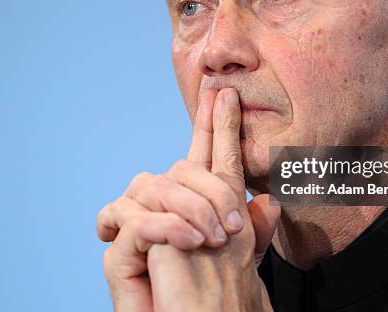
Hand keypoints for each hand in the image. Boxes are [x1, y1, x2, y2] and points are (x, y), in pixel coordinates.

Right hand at [98, 88, 279, 310]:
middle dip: (209, 190)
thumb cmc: (213, 302)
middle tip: (233, 226)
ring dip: (190, 209)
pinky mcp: (118, 254)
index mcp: (191, 208)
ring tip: (213, 240)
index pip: (201, 158)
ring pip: (152, 186)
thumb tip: (269, 201)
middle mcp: (161, 212)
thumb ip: (254, 232)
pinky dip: (166, 227)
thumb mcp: (242, 262)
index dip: (213, 127)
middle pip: (178, 169)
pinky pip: (136, 221)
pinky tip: (191, 243)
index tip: (223, 95)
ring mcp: (137, 230)